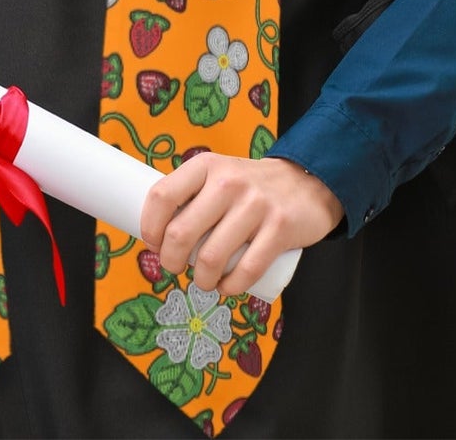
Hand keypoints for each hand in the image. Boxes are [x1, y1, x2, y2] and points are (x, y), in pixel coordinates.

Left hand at [140, 155, 343, 295]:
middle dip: (170, 261)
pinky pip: (246, 270)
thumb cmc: (249, 186)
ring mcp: (255, 205)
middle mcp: (227, 182)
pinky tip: (225, 287)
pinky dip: (230, 287)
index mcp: (205, 166)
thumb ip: (192, 194)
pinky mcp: (280, 229)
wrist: (306, 183)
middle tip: (174, 267)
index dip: (149, 226)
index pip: (162, 196)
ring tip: (202, 281)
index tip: (152, 243)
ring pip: (211, 257)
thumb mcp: (217, 174)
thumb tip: (158, 230)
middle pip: (181, 233)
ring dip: (200, 280)